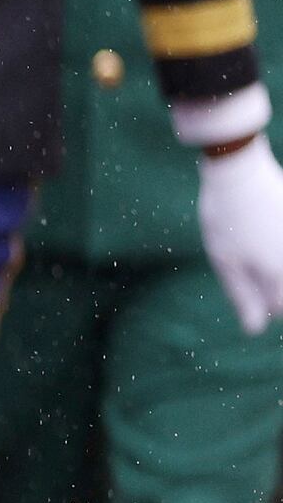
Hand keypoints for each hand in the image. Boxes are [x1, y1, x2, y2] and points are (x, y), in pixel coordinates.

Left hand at [200, 138, 282, 330]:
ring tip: (256, 244)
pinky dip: (276, 245)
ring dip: (274, 268)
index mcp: (278, 274)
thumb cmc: (226, 218)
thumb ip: (242, 296)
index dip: (262, 304)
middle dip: (274, 286)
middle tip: (250, 259)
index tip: (246, 285)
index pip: (279, 307)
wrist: (240, 172)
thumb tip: (254, 330)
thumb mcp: (225, 261)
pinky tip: (267, 235)